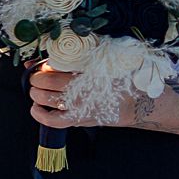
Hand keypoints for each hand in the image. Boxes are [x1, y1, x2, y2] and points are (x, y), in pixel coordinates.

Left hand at [28, 62, 154, 130]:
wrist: (142, 103)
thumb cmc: (124, 78)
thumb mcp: (107, 61)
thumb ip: (78, 56)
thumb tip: (46, 56)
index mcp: (89, 75)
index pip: (52, 71)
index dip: (41, 68)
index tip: (41, 67)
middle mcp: (82, 93)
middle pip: (45, 86)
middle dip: (35, 80)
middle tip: (37, 77)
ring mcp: (80, 108)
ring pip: (46, 102)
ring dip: (36, 95)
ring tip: (37, 89)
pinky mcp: (80, 120)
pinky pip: (53, 121)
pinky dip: (40, 115)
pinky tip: (36, 107)